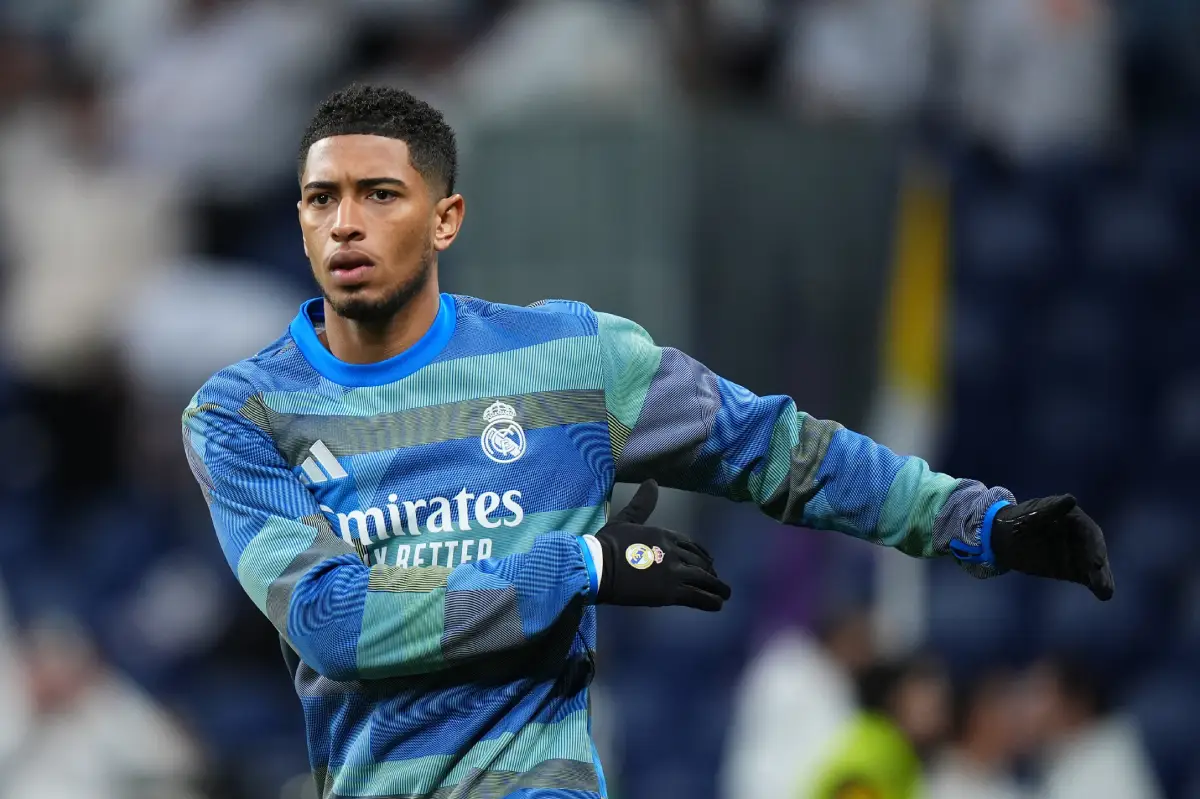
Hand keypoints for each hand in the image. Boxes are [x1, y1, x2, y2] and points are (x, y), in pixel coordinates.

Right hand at [595, 480, 731, 610]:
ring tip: (723, 594)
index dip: (701, 554)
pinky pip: (698, 597)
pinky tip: (717, 604)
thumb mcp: (625, 518)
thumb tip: (652, 481)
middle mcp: (675, 551)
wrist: (599, 566)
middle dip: (709, 571)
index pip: (691, 544)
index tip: (707, 561)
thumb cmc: (608, 544)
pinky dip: (710, 601)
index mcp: (665, 534)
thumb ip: (642, 503)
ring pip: (704, 579)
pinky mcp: (671, 593)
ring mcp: (675, 572)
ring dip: (716, 587)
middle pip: (700, 562)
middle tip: (715, 580)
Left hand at [989, 495, 1113, 600]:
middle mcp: (1081, 537)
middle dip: (1099, 564)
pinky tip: (1104, 593)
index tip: (1096, 561)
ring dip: (1101, 577)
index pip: (1090, 533)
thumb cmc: (1020, 519)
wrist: (1005, 535)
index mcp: (1074, 519)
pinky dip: (1096, 584)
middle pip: (1095, 551)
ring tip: (1105, 590)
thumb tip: (1071, 500)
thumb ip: (1052, 509)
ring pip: (1094, 565)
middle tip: (1102, 579)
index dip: (1094, 546)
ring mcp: (1078, 553)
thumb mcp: (1034, 512)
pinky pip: (1087, 575)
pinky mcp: (1072, 568)